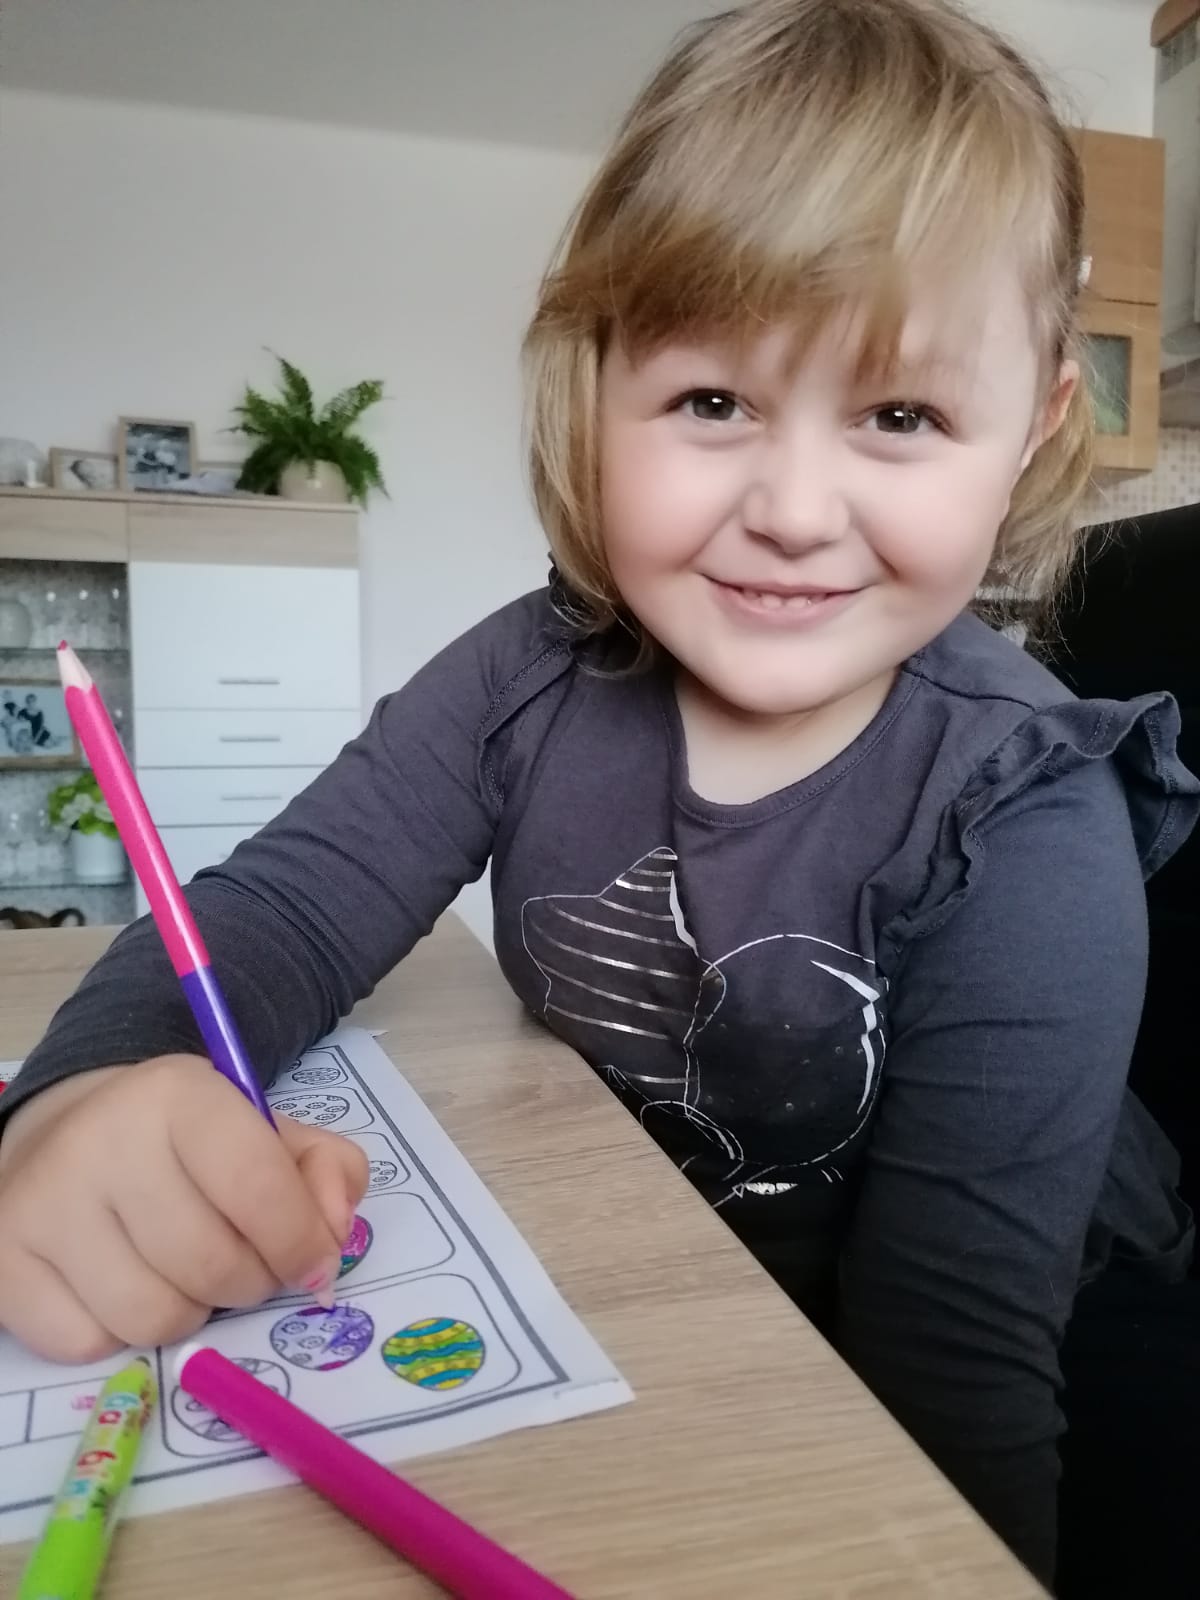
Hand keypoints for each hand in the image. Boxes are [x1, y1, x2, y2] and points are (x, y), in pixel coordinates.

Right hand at [0, 1056, 368, 1361]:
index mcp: (178, 1093)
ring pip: (153, 1317)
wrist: (67, 1130)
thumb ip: (327, 1172)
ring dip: (191, 1312)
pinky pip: (90, 1343)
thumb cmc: (186, 1141)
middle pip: (212, 1266)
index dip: (301, 1241)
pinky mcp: (4, 1263)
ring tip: (186, 1273)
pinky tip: (123, 1284)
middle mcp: (101, 1140)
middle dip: (251, 1283)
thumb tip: (332, 1234)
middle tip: (249, 1266)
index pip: (259, 1187)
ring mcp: (44, 1205)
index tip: (313, 1261)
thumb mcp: (266, 1131)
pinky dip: (121, 1333)